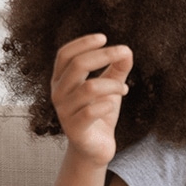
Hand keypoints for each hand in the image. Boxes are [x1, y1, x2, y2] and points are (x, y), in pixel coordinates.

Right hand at [50, 34, 133, 166]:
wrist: (95, 148)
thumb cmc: (99, 113)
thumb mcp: (109, 87)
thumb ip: (117, 69)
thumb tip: (127, 51)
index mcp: (62, 80)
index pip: (65, 54)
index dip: (82, 43)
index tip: (104, 37)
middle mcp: (58, 93)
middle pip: (77, 66)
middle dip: (103, 55)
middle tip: (124, 52)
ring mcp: (64, 112)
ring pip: (88, 88)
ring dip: (112, 84)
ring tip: (124, 89)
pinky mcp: (75, 129)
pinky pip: (91, 112)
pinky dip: (108, 104)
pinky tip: (114, 103)